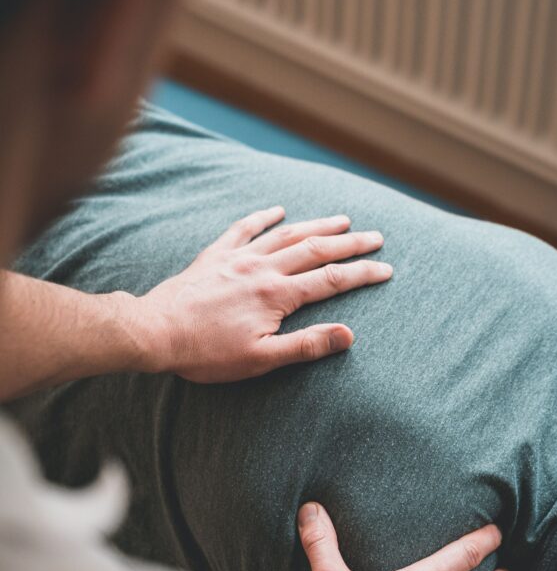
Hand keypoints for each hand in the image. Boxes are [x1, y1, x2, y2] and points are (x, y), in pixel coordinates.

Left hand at [136, 206, 390, 380]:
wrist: (156, 332)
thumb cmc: (207, 353)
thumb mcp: (261, 360)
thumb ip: (306, 345)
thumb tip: (347, 335)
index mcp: (277, 295)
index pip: (331, 280)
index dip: (362, 273)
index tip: (387, 269)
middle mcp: (262, 268)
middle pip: (315, 249)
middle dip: (349, 243)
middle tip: (376, 237)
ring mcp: (238, 258)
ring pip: (285, 234)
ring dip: (316, 225)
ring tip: (341, 219)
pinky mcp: (215, 257)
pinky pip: (243, 229)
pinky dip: (263, 217)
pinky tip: (277, 210)